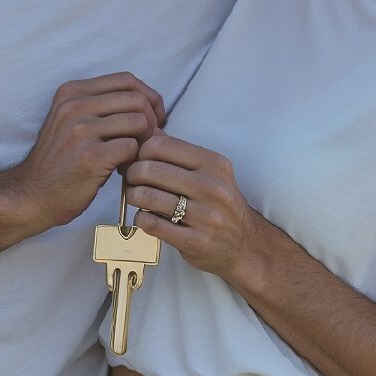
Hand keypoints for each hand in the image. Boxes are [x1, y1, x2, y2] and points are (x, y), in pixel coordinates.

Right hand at [3, 73, 163, 229]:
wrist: (30, 195)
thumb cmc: (59, 161)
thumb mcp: (71, 121)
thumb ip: (102, 106)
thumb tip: (149, 104)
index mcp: (72, 92)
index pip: (126, 80)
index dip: (149, 97)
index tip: (153, 118)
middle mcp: (74, 106)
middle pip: (137, 99)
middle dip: (153, 121)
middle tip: (148, 142)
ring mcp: (81, 130)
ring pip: (138, 122)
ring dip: (145, 142)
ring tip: (133, 157)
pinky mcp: (90, 157)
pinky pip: (132, 147)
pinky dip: (136, 160)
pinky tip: (123, 170)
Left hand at [123, 132, 268, 280]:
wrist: (244, 243)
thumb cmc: (220, 204)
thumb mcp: (211, 172)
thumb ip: (180, 153)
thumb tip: (151, 133)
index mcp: (214, 164)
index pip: (161, 145)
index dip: (142, 151)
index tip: (140, 161)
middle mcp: (212, 187)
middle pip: (150, 169)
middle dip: (132, 174)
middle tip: (131, 180)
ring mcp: (204, 216)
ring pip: (147, 196)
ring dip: (133, 196)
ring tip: (136, 197)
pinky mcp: (194, 240)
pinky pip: (151, 224)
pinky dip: (141, 218)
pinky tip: (146, 217)